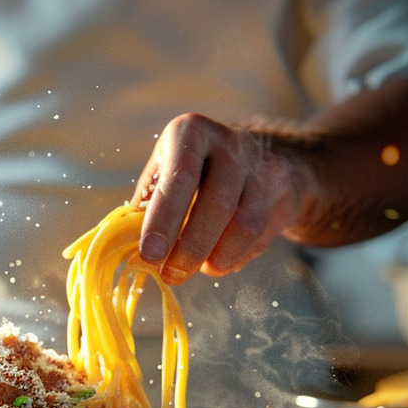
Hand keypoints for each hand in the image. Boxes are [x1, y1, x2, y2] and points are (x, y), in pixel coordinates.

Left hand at [133, 113, 309, 283]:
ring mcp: (259, 166)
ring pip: (244, 223)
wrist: (253, 158)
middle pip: (216, 203)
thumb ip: (147, 204)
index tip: (150, 255)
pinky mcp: (280, 191)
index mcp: (190, 133)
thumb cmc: (192, 171)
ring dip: (218, 257)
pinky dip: (238, 256)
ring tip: (199, 269)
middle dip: (191, 247)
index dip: (163, 220)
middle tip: (172, 275)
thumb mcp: (164, 174)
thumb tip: (127, 245)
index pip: (179, 177)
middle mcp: (228, 143)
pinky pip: (261, 234)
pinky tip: (220, 262)